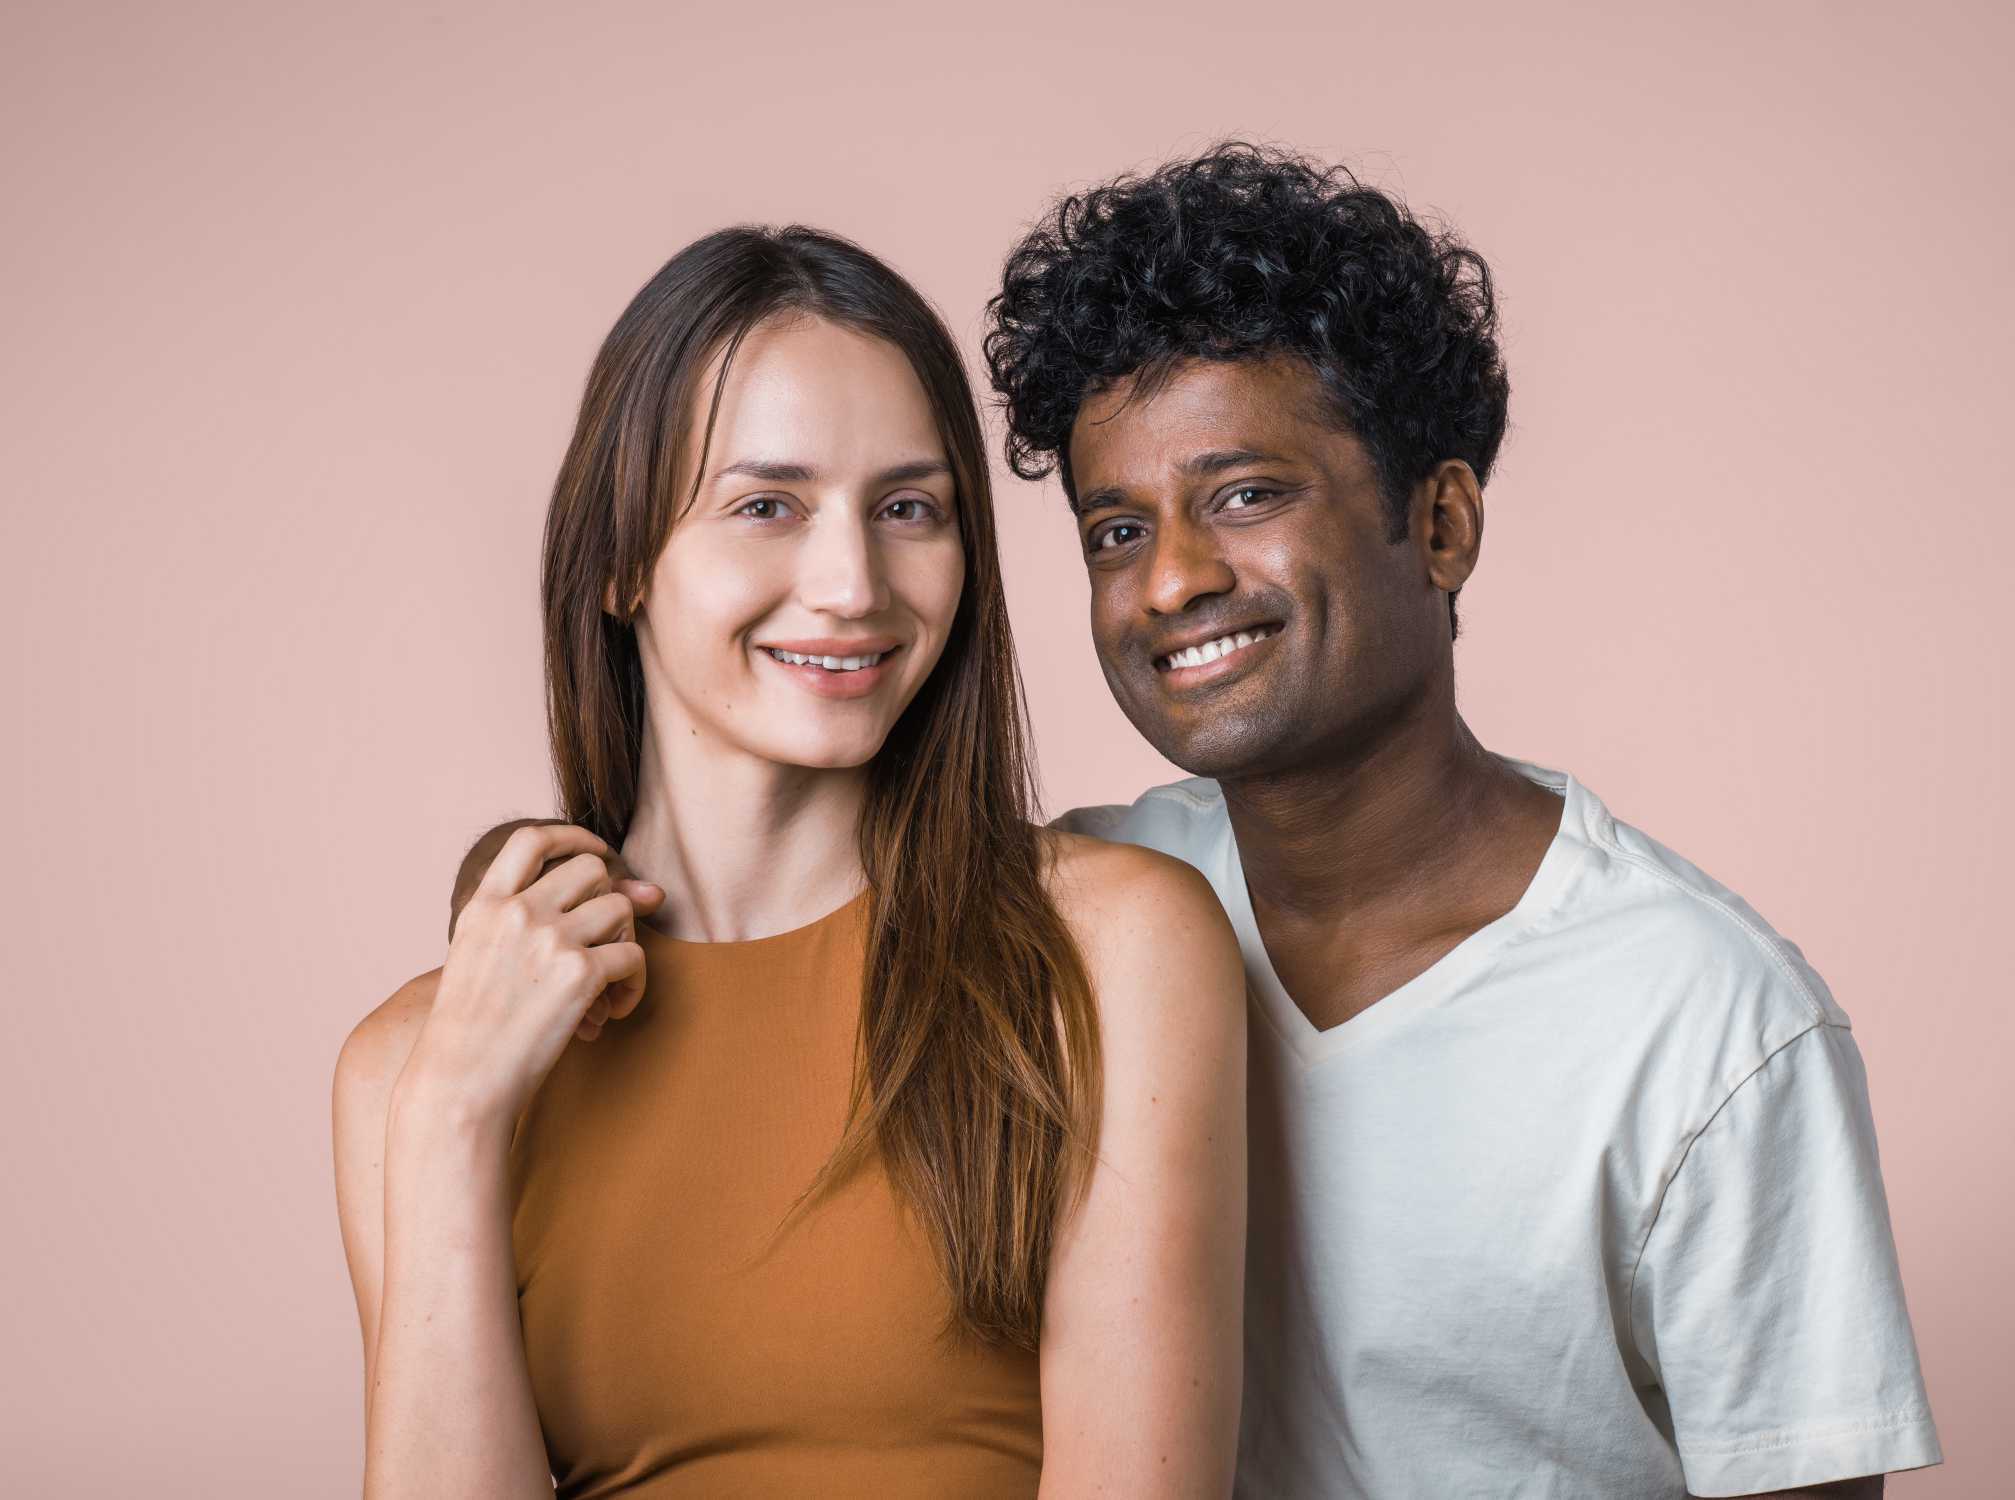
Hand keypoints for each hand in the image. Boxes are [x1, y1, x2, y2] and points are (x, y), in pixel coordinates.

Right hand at [449, 816, 665, 1043]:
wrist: (461, 1082)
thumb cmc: (475, 1029)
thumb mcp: (483, 957)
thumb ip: (541, 918)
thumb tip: (648, 892)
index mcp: (484, 905)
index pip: (531, 839)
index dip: (572, 835)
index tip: (598, 852)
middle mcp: (517, 912)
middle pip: (591, 869)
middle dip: (607, 901)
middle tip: (602, 945)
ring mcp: (549, 938)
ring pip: (620, 907)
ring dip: (624, 941)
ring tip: (609, 983)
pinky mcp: (580, 973)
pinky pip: (634, 956)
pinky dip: (634, 984)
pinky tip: (613, 1009)